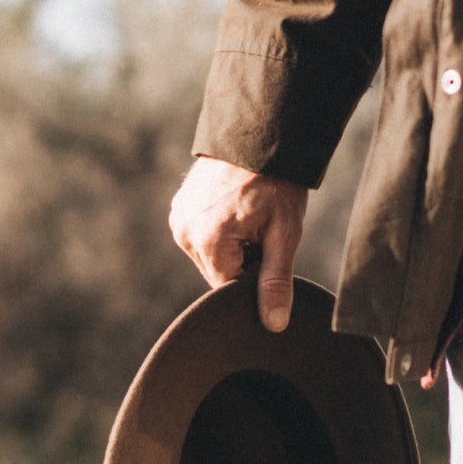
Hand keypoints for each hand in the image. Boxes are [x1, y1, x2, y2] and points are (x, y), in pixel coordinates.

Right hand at [169, 156, 307, 332]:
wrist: (259, 137)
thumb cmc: (277, 184)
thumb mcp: (284, 234)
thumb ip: (276, 282)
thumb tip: (273, 325)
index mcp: (209, 242)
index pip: (229, 289)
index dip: (255, 278)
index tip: (271, 252)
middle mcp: (185, 233)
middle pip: (218, 273)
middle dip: (243, 263)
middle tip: (264, 231)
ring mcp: (178, 219)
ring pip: (210, 257)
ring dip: (231, 249)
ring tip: (250, 217)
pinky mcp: (179, 209)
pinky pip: (201, 238)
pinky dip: (219, 233)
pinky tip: (236, 210)